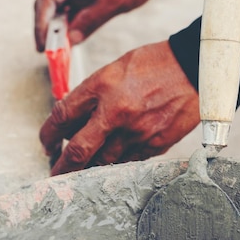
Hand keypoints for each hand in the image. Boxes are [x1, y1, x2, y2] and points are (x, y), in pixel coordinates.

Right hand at [34, 0, 165, 50]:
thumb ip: (93, 18)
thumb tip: (71, 39)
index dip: (41, 22)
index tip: (42, 45)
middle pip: (48, 6)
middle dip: (45, 30)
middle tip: (48, 54)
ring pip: (59, 12)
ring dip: (56, 33)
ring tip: (58, 54)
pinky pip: (73, 15)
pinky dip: (69, 30)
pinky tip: (70, 45)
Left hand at [40, 41, 198, 175]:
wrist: (193, 68)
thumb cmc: (155, 64)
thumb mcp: (115, 68)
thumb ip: (93, 94)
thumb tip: (74, 120)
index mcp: (102, 86)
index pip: (62, 116)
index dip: (48, 135)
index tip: (46, 144)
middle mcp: (116, 111)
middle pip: (78, 151)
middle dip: (62, 167)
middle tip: (55, 175)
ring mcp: (136, 131)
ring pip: (102, 162)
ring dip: (88, 169)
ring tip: (82, 172)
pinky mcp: (155, 144)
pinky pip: (127, 162)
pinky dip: (115, 164)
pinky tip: (111, 163)